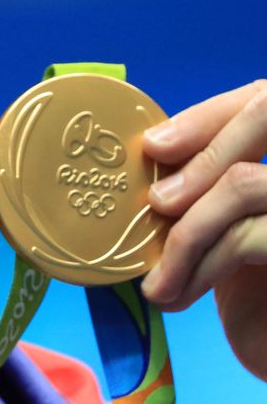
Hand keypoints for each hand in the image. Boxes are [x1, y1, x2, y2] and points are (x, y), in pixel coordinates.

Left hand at [141, 80, 266, 381]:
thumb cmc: (262, 305)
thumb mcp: (228, 233)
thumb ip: (206, 190)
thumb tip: (148, 153)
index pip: (263, 99)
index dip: (209, 114)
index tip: (154, 145)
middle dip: (200, 153)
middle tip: (155, 203)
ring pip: (242, 183)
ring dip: (184, 234)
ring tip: (156, 281)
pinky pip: (245, 236)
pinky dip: (197, 265)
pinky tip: (176, 296)